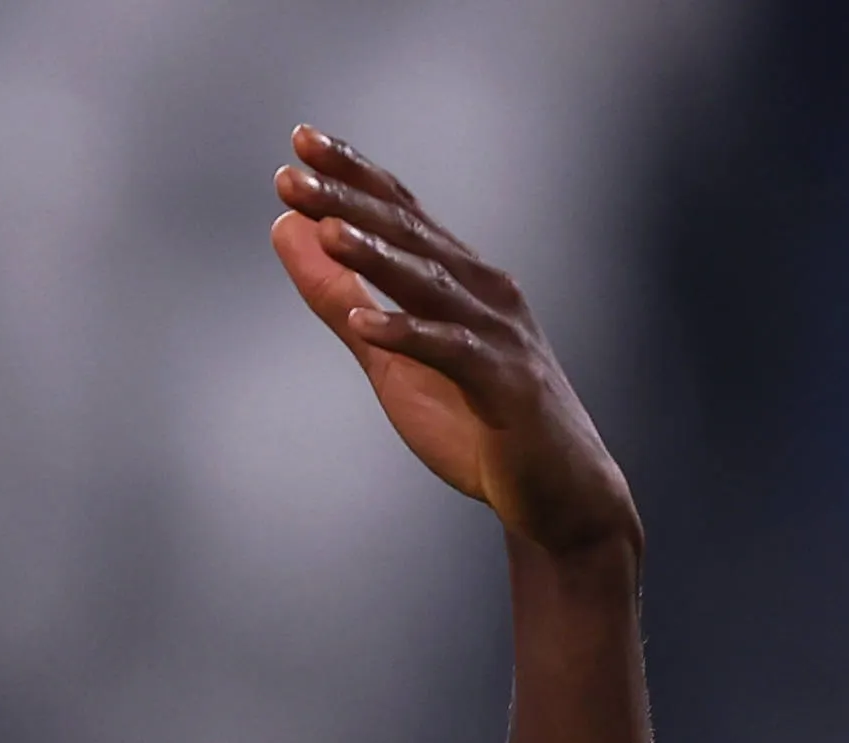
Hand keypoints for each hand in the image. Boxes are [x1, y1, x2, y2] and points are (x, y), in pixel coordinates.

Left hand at [270, 126, 637, 560]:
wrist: (559, 495)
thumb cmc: (478, 425)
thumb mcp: (389, 360)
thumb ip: (339, 298)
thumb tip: (288, 232)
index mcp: (459, 279)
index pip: (400, 213)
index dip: (353, 175)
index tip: (301, 142)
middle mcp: (484, 293)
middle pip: (409, 235)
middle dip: (349, 202)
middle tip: (294, 175)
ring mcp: (499, 336)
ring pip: (431, 284)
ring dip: (377, 256)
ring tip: (327, 231)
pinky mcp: (507, 386)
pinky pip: (452, 352)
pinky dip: (410, 336)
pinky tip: (366, 325)